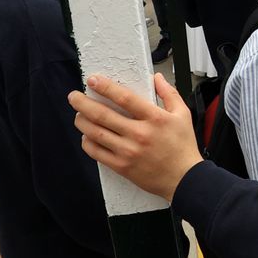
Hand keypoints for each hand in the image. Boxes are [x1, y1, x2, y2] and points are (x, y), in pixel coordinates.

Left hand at [68, 72, 202, 201]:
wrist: (184, 178)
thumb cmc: (183, 147)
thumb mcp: (183, 115)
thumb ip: (169, 94)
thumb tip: (157, 78)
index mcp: (155, 119)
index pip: (125, 98)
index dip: (106, 87)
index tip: (93, 80)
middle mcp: (139, 134)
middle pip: (102, 115)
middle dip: (82, 103)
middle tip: (74, 96)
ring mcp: (128, 151)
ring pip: (95, 133)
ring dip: (81, 121)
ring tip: (78, 115)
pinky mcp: (121, 166)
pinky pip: (96, 152)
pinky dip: (87, 142)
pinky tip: (87, 136)